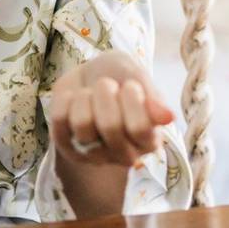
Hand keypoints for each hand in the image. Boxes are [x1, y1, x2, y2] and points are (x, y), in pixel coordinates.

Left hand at [50, 50, 174, 167]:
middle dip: (106, 93)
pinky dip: (66, 100)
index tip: (131, 85)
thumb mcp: (139, 77)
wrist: (92, 72)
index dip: (132, 99)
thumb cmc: (121, 76)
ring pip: (82, 124)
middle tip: (107, 84)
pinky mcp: (66, 146)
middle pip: (110, 126)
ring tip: (91, 93)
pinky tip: (74, 99)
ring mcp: (93, 155)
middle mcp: (124, 155)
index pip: (140, 128)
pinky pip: (60, 120)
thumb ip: (153, 98)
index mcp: (149, 141)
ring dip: (86, 96)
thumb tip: (169, 118)